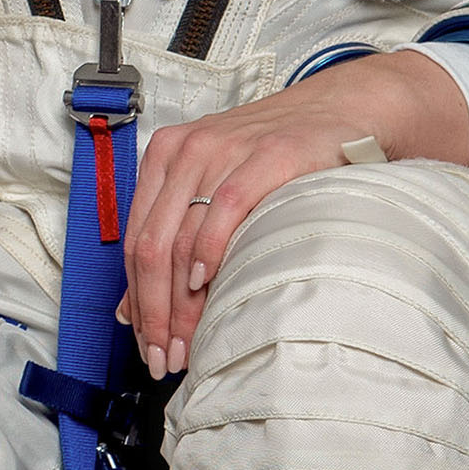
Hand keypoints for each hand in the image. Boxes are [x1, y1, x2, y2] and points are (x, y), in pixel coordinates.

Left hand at [124, 51, 468, 375]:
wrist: (337, 112)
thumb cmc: (276, 157)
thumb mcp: (213, 187)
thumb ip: (175, 237)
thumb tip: (131, 307)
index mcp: (164, 159)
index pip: (135, 241)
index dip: (136, 300)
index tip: (145, 342)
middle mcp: (186, 152)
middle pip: (152, 245)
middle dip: (154, 311)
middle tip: (164, 357)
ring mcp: (224, 152)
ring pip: (182, 236)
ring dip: (180, 300)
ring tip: (188, 342)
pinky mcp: (266, 156)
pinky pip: (224, 207)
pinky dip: (211, 250)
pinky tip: (208, 284)